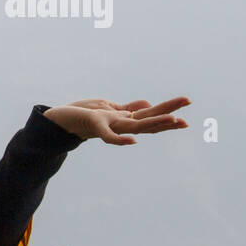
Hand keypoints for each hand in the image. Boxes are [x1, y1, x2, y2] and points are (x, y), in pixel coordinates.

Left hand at [42, 97, 190, 144]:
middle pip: (148, 121)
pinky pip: (108, 135)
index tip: (187, 104)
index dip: (168, 110)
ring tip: (173, 120)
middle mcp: (120, 124)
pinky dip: (119, 139)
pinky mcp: (95, 124)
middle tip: (188, 119)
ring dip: (155, 123)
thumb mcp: (108, 108)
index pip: (150, 115)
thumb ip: (127, 109)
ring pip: (136, 126)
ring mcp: (109, 125)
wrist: (58, 121)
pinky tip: (132, 141)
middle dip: (168, 117)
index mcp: (124, 119)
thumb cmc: (83, 115)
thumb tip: (147, 104)